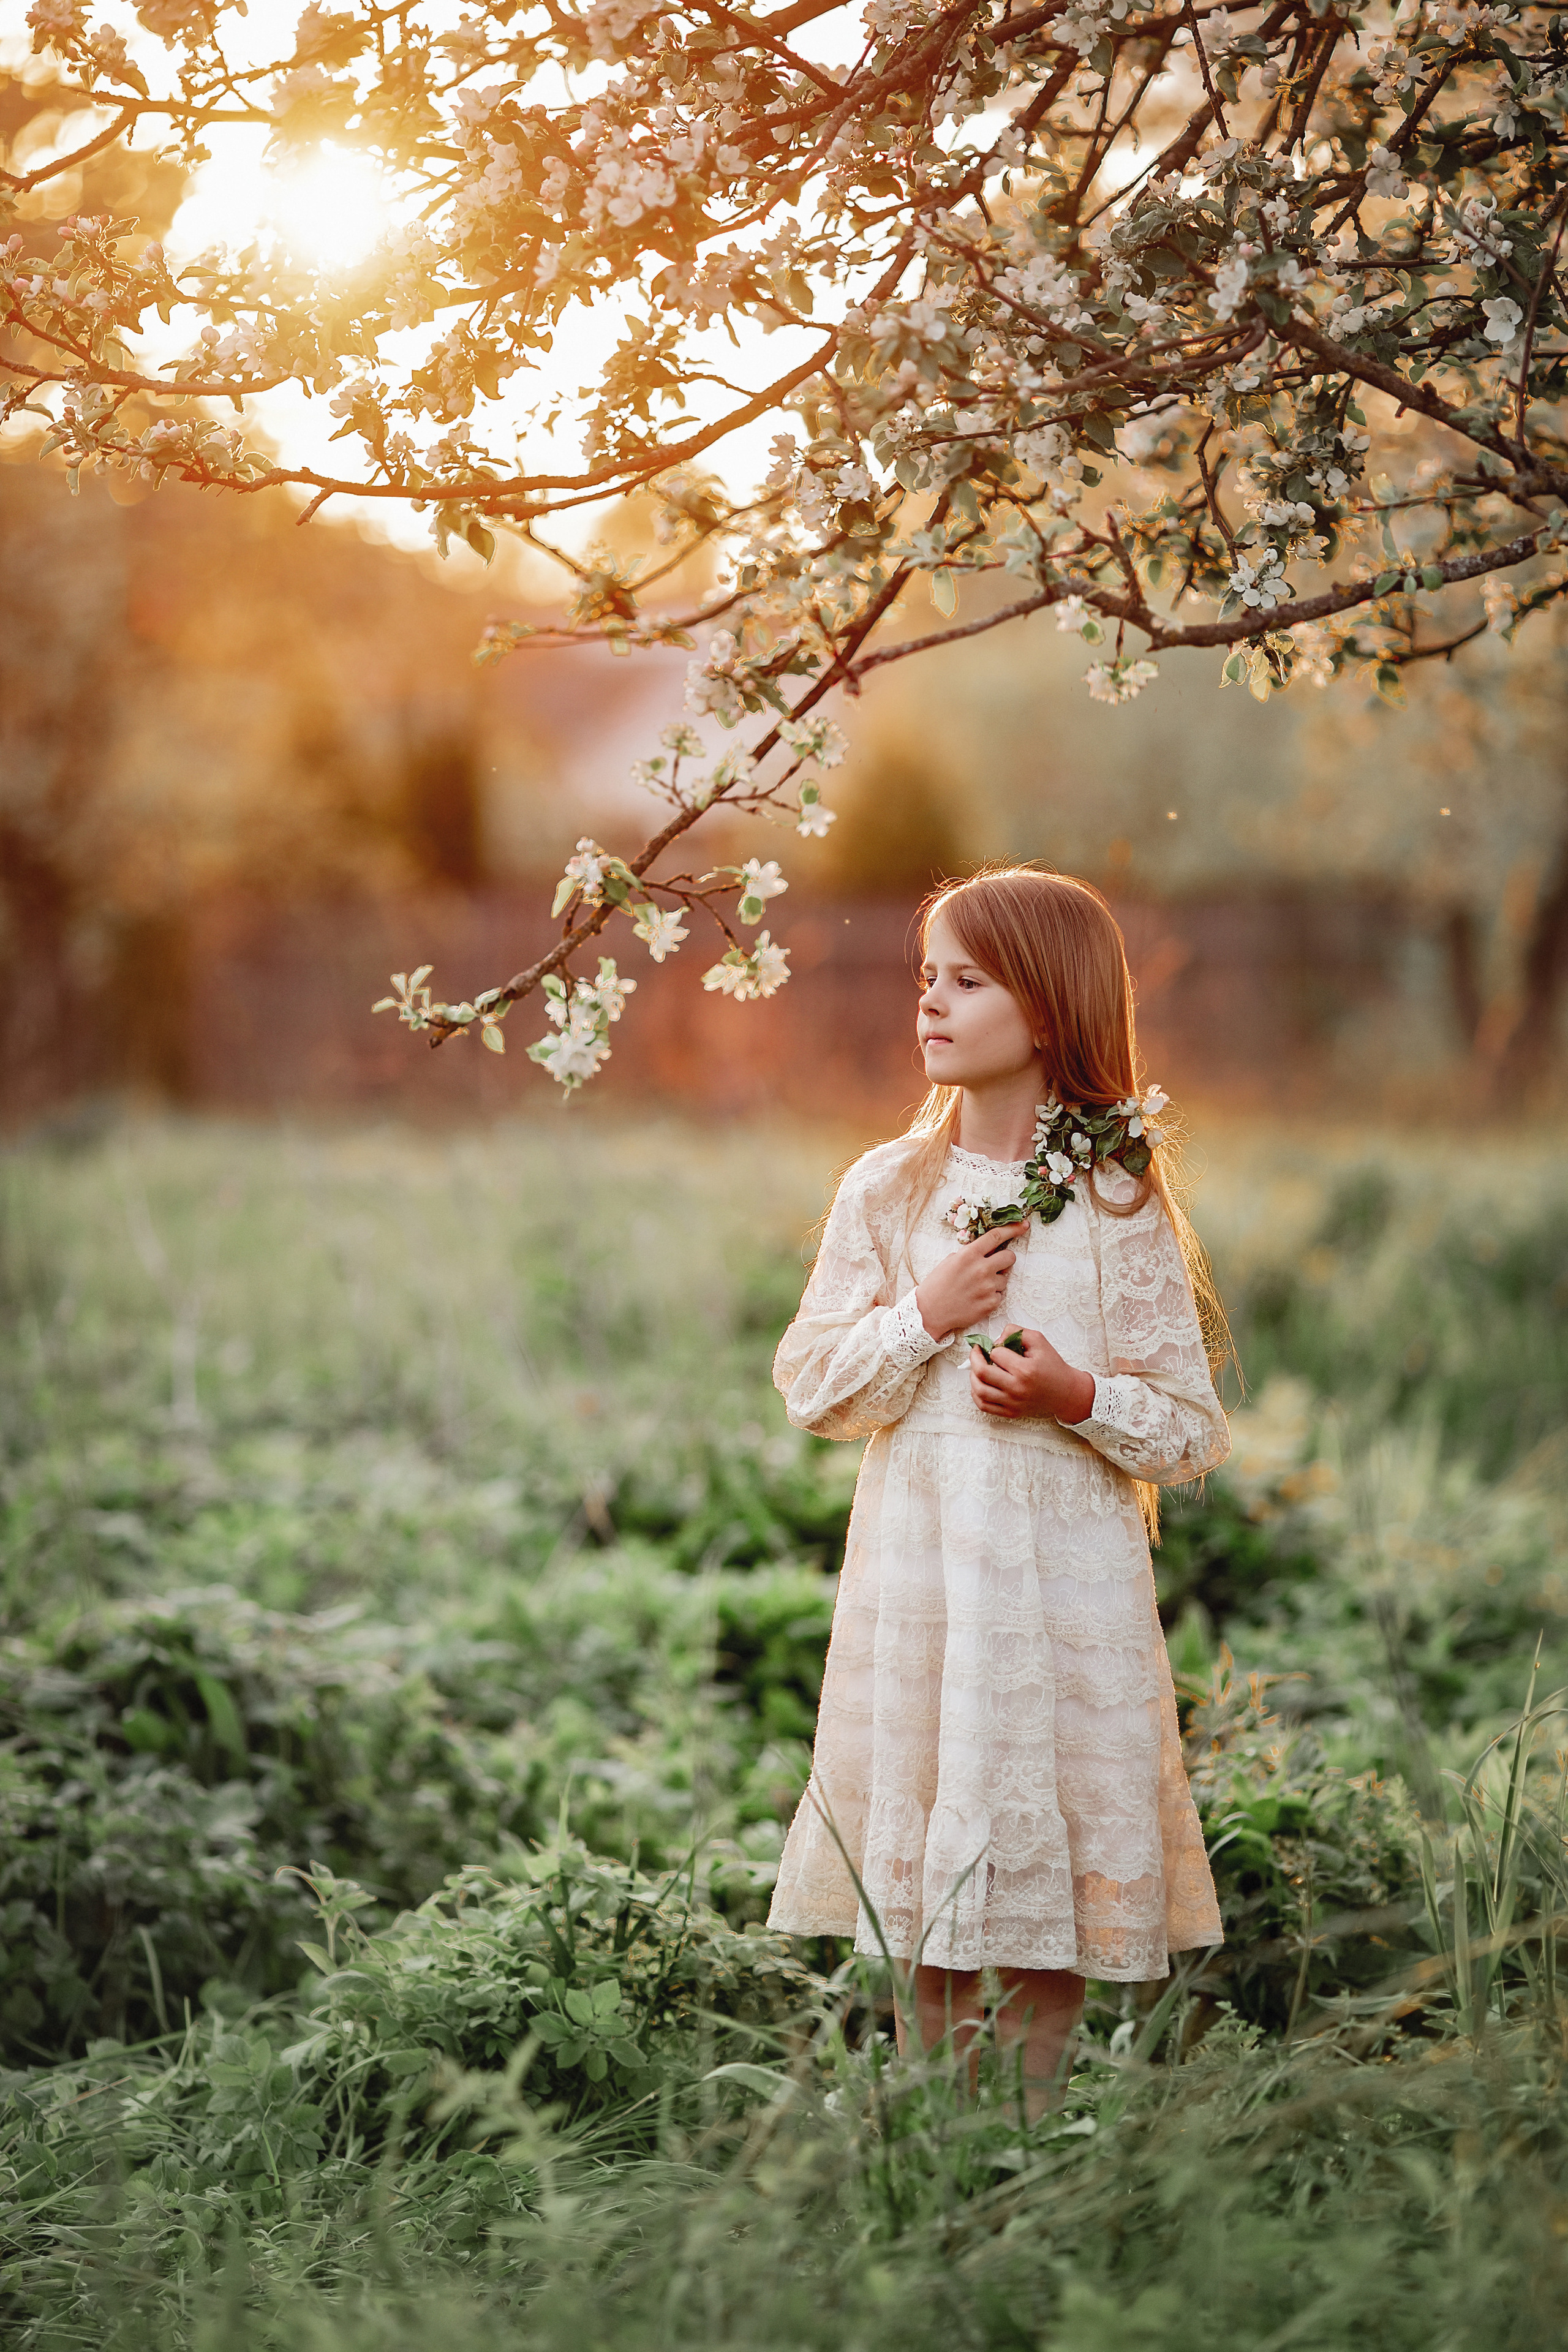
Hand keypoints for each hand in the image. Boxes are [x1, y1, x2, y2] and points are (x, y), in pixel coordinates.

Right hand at [915, 1223, 1027, 1341]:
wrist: (930, 1312)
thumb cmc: (937, 1285)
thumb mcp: (950, 1261)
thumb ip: (970, 1254)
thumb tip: (987, 1250)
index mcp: (969, 1255)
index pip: (996, 1236)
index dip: (1013, 1228)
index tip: (1023, 1225)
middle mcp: (981, 1269)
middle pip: (1010, 1257)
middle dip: (1005, 1259)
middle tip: (995, 1266)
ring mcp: (988, 1287)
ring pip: (1005, 1278)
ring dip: (995, 1281)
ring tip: (977, 1288)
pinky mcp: (991, 1303)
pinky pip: (1000, 1295)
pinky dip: (991, 1296)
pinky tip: (977, 1299)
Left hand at [969, 1327, 1095, 1423]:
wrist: (1065, 1392)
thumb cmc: (1052, 1366)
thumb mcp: (1039, 1341)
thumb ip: (1016, 1332)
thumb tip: (996, 1340)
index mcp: (1024, 1370)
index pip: (996, 1354)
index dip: (994, 1347)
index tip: (998, 1346)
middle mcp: (1016, 1388)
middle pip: (982, 1373)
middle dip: (974, 1358)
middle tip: (977, 1352)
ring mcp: (1012, 1403)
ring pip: (979, 1391)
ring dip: (973, 1376)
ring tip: (977, 1368)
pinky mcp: (1010, 1412)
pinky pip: (984, 1406)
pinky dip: (976, 1394)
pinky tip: (980, 1384)